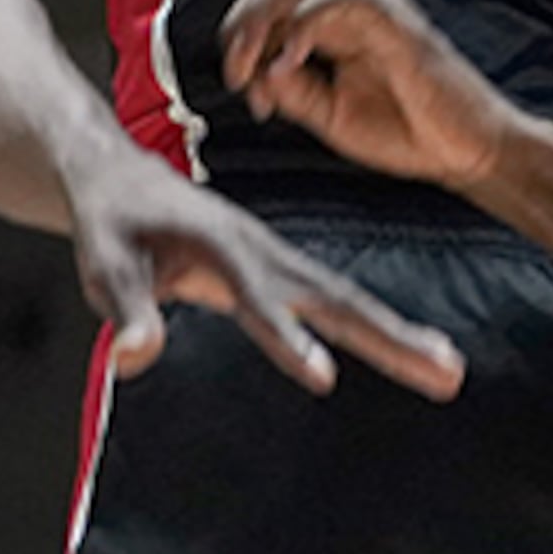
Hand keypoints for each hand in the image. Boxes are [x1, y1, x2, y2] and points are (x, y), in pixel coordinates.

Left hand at [59, 141, 463, 403]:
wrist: (118, 173)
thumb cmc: (110, 222)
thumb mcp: (103, 263)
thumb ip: (126, 310)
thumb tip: (134, 358)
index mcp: (220, 244)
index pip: (258, 300)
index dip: (287, 339)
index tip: (324, 380)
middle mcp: (260, 249)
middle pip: (334, 297)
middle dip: (389, 336)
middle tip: (446, 373)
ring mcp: (274, 257)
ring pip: (345, 298)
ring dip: (397, 333)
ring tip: (448, 369)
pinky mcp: (276, 268)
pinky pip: (333, 300)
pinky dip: (375, 324)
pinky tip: (407, 349)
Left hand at [222, 0, 537, 195]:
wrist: (467, 153)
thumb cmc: (409, 130)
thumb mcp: (332, 116)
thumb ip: (292, 92)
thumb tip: (254, 75)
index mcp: (336, 25)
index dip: (243, 30)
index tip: (236, 82)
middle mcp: (355, 7)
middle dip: (248, 12)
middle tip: (235, 66)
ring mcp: (379, 9)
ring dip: (270, 7)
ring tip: (253, 55)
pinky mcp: (400, 23)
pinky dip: (309, 20)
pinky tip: (293, 57)